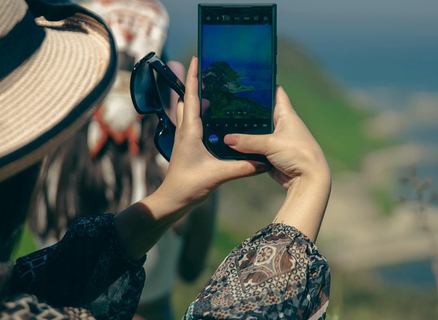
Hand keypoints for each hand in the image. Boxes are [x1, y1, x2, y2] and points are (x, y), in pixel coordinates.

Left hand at [155, 57, 268, 210]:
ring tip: (215, 92)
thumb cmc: (189, 185)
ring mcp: (185, 138)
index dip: (193, 77)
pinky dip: (201, 115)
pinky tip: (215, 119)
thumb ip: (242, 167)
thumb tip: (264, 162)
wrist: (173, 200)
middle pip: (188, 100)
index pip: (191, 97)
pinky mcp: (188, 146)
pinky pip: (192, 123)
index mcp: (190, 131)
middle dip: (196, 84)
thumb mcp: (218, 175)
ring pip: (188, 111)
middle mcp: (185, 131)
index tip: (196, 58)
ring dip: (197, 99)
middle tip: (211, 74)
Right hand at [224, 85, 330, 190]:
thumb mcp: (270, 144)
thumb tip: (227, 139)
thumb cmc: (297, 154)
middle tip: (228, 102)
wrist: (308, 180)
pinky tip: (232, 143)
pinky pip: (256, 147)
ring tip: (225, 122)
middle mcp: (282, 124)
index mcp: (287, 114)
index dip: (265, 83)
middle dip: (248, 109)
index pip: (276, 92)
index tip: (248, 78)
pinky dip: (247, 146)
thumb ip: (247, 141)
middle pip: (262, 112)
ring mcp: (277, 139)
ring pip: (258, 131)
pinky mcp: (272, 154)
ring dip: (246, 130)